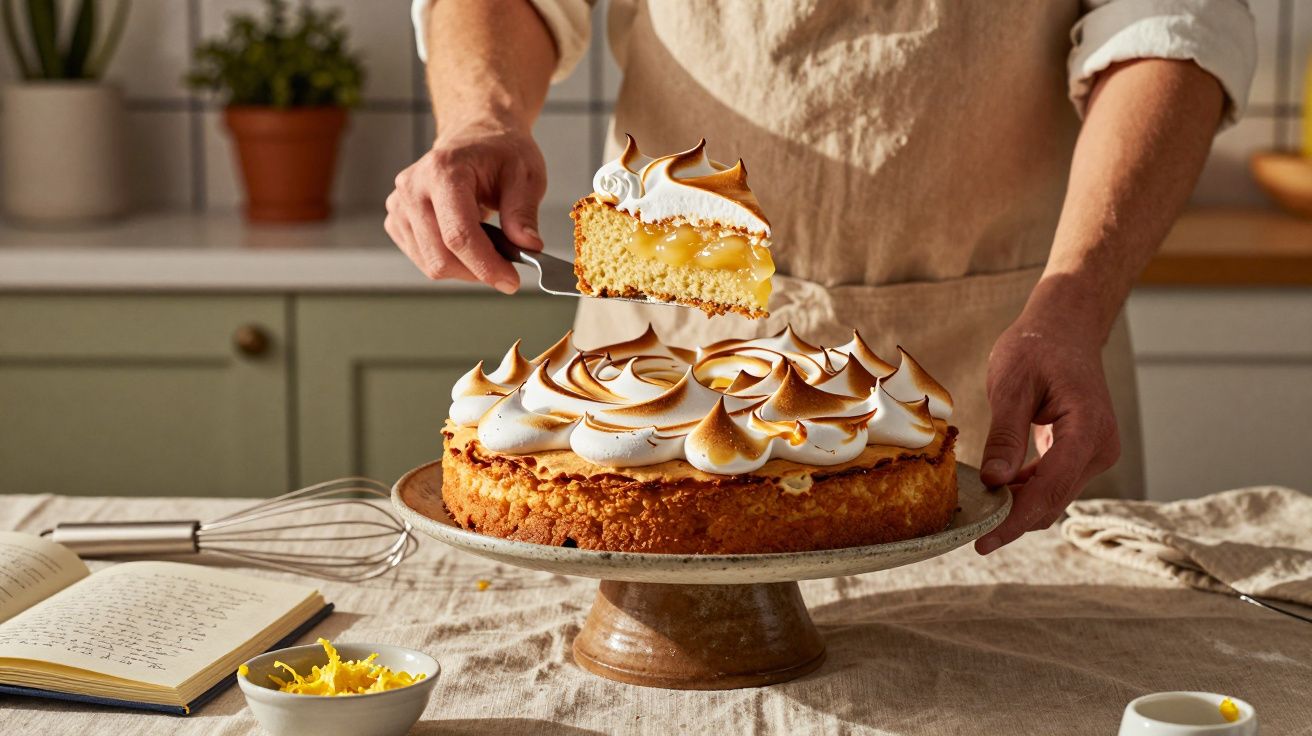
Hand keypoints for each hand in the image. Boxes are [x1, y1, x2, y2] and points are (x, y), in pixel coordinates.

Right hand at [385, 118, 545, 292]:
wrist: (475, 135)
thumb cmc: (500, 152)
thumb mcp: (525, 175)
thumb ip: (524, 212)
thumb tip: (528, 248)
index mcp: (442, 171)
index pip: (458, 234)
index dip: (485, 265)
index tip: (511, 282)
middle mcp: (412, 187)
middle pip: (440, 256)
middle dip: (477, 271)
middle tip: (506, 268)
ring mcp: (399, 204)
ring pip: (430, 264)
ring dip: (464, 268)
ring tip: (487, 245)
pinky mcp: (396, 219)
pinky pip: (422, 259)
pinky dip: (449, 261)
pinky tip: (465, 241)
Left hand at [974, 317, 1120, 553]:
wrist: (1065, 329)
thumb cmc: (1037, 347)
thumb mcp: (1011, 386)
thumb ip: (1005, 436)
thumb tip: (995, 482)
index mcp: (1088, 428)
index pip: (1051, 488)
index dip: (1016, 519)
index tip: (983, 541)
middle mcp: (1100, 448)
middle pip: (1053, 500)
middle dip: (1012, 520)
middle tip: (968, 531)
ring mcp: (1095, 453)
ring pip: (1053, 497)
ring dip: (1017, 508)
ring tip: (975, 513)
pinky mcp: (1083, 454)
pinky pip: (1053, 483)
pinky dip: (1024, 492)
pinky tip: (994, 492)